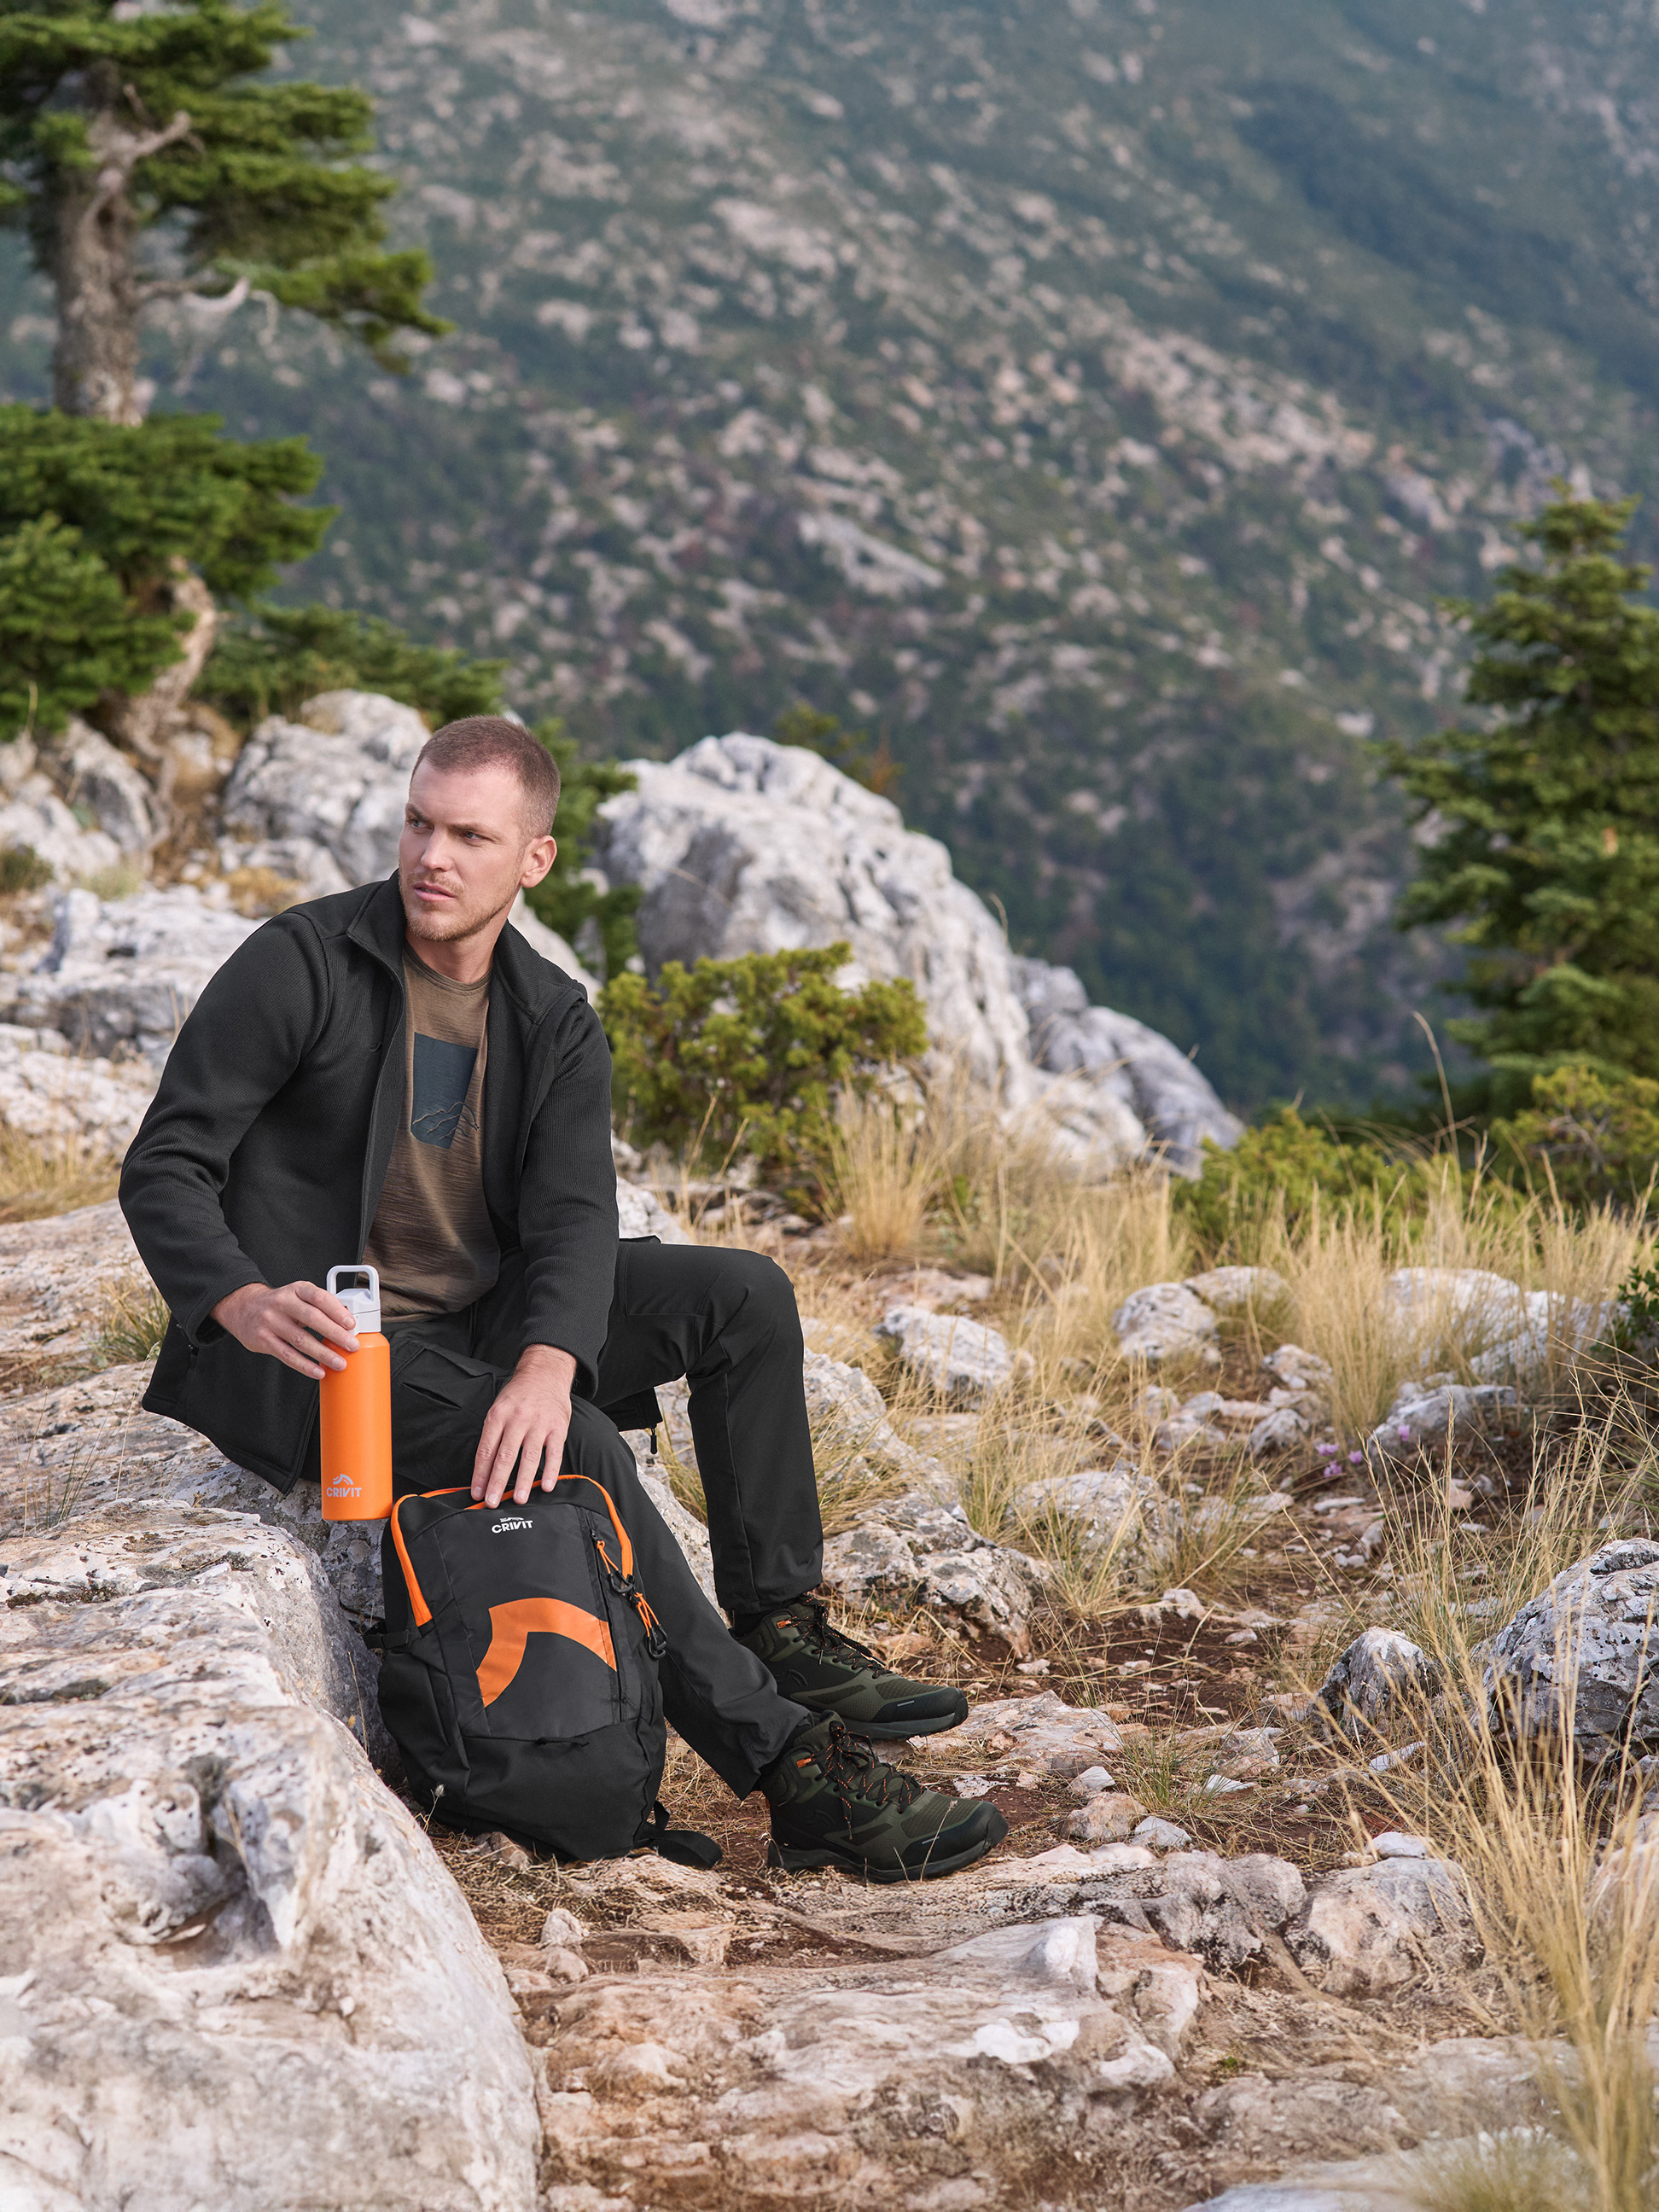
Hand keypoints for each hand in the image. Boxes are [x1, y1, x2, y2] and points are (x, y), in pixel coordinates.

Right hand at [213, 1281, 358, 1379]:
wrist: (242, 1307)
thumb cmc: (278, 1303)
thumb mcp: (297, 1295)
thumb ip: (319, 1305)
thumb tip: (346, 1321)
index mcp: (296, 1289)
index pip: (320, 1298)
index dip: (337, 1311)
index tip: (351, 1324)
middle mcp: (282, 1303)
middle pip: (312, 1319)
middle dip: (335, 1334)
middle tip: (352, 1346)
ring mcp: (271, 1321)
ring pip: (301, 1340)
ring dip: (323, 1354)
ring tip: (339, 1363)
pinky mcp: (263, 1339)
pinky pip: (287, 1355)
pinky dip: (305, 1365)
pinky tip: (318, 1371)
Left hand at [472, 1345, 576, 1507]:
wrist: (545, 1372)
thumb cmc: (519, 1395)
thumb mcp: (499, 1408)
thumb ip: (493, 1435)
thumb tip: (484, 1470)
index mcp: (498, 1415)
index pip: (486, 1450)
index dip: (480, 1474)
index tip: (477, 1492)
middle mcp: (518, 1419)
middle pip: (505, 1456)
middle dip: (497, 1482)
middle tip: (492, 1502)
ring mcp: (539, 1423)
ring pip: (529, 1457)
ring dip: (523, 1480)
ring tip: (518, 1499)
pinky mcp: (558, 1426)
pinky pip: (555, 1452)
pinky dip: (551, 1470)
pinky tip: (546, 1485)